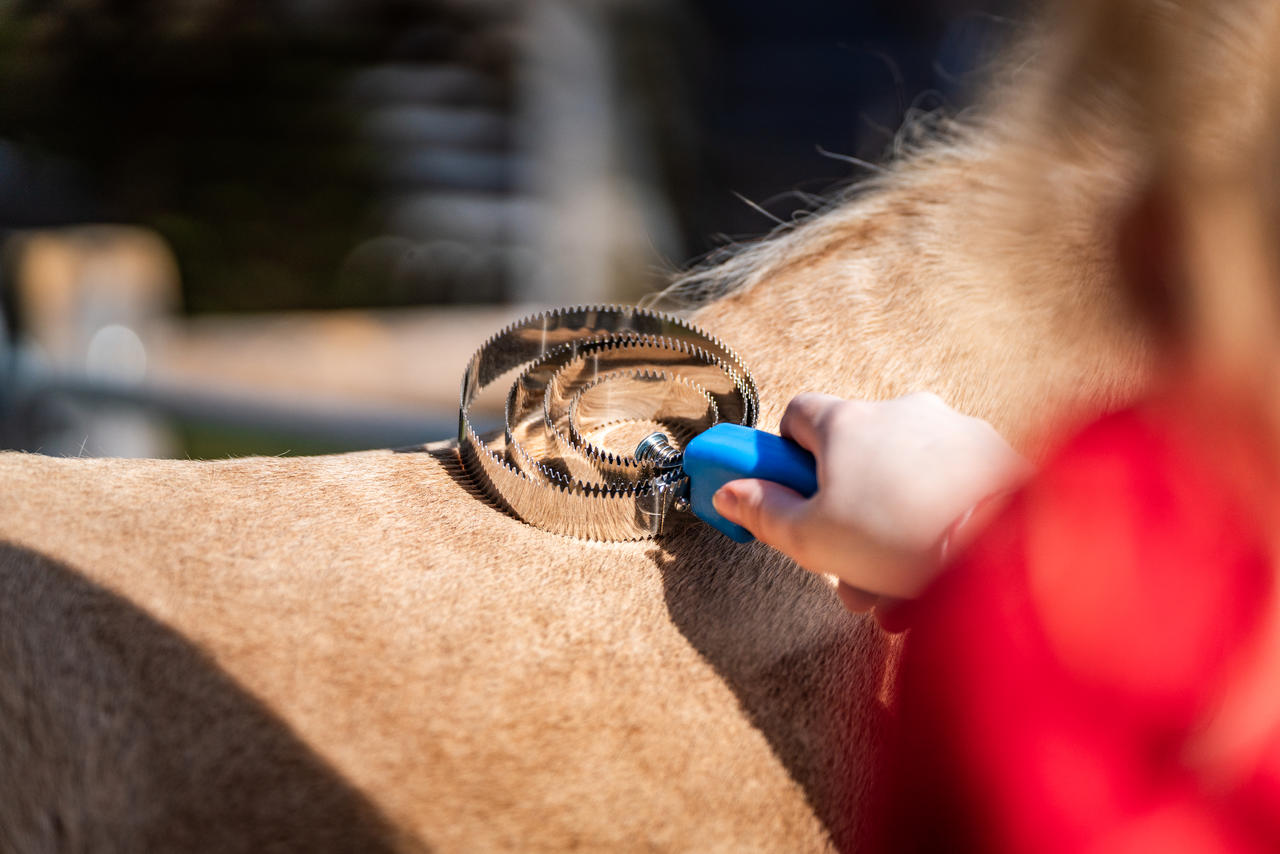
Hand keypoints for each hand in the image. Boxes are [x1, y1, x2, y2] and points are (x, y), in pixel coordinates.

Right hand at [712, 392, 1030, 615]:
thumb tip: (728, 492)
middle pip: (857, 460)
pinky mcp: (1000, 459)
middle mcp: (903, 413)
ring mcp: (956, 433)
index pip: (798, 415)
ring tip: (898, 596)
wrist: (1009, 552)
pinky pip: (955, 491)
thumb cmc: (902, 538)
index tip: (790, 496)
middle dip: (848, 519)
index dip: (788, 459)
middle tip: (848, 570)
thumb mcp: (811, 538)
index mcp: (849, 422)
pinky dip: (943, 529)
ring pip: (908, 483)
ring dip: (895, 535)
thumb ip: (763, 512)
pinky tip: (944, 581)